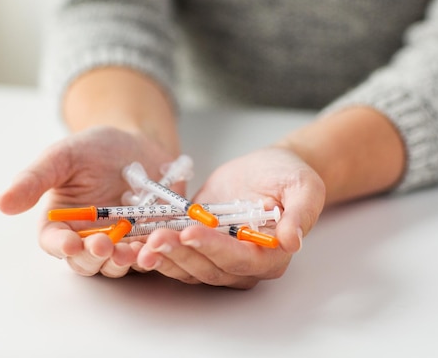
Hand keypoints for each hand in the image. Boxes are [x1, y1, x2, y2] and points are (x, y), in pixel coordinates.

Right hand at [0, 126, 179, 277]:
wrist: (138, 143)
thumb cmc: (95, 148)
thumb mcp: (63, 156)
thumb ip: (35, 178)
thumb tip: (2, 203)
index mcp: (61, 223)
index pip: (54, 243)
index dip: (60, 246)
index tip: (68, 242)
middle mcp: (88, 239)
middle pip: (86, 262)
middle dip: (94, 256)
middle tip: (104, 245)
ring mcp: (120, 243)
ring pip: (117, 264)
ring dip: (124, 261)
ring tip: (132, 251)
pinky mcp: (148, 240)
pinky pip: (149, 255)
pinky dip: (153, 254)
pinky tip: (158, 246)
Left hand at [135, 146, 324, 288]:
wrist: (269, 169)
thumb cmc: (290, 176)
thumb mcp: (304, 187)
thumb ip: (301, 213)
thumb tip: (292, 241)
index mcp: (271, 255)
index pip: (240, 259)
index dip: (214, 249)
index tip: (191, 232)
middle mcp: (243, 264)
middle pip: (209, 268)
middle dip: (181, 254)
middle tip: (157, 237)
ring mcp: (218, 256)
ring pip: (188, 266)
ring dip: (164, 257)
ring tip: (140, 244)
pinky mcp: (199, 244)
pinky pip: (176, 253)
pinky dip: (154, 250)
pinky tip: (133, 243)